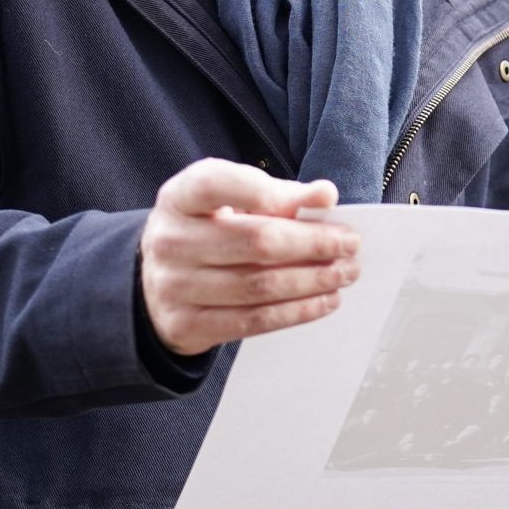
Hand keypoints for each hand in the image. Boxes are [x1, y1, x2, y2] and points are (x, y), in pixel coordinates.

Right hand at [139, 159, 358, 355]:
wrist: (158, 285)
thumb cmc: (206, 232)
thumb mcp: (229, 202)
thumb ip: (277, 193)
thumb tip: (325, 194)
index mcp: (178, 198)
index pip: (216, 184)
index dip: (265, 190)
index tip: (320, 201)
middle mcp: (170, 241)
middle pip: (255, 242)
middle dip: (313, 244)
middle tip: (350, 244)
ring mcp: (175, 286)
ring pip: (260, 286)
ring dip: (313, 281)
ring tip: (344, 273)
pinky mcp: (187, 324)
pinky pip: (254, 320)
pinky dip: (297, 311)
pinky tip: (324, 300)